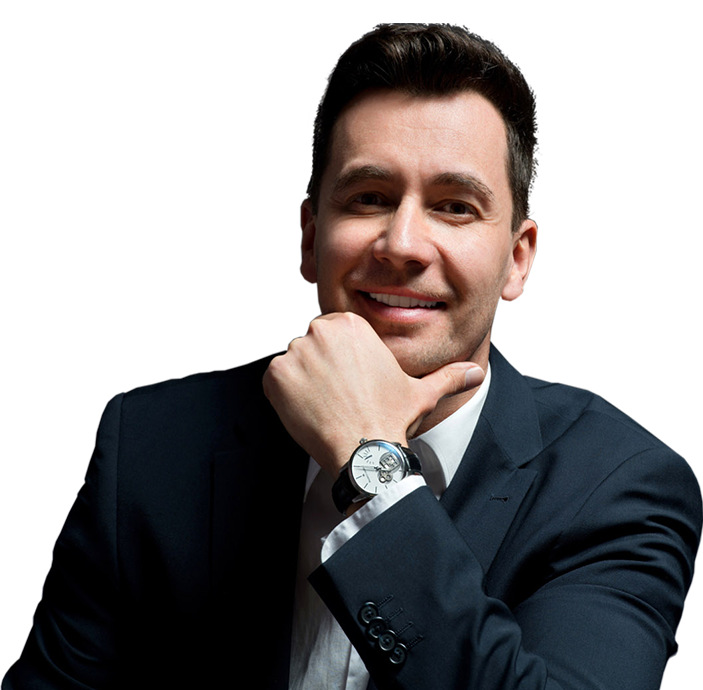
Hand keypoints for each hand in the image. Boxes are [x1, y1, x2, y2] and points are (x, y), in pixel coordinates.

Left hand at [262, 312, 484, 477]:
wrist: (364, 450)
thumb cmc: (390, 418)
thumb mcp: (422, 392)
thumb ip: (448, 377)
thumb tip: (476, 374)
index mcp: (350, 325)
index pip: (334, 334)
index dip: (341, 360)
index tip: (349, 381)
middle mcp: (320, 331)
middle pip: (313, 346)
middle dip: (323, 368)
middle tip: (339, 395)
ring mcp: (295, 353)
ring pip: (296, 363)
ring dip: (305, 381)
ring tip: (328, 405)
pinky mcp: (276, 376)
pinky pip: (277, 380)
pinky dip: (287, 395)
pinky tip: (310, 410)